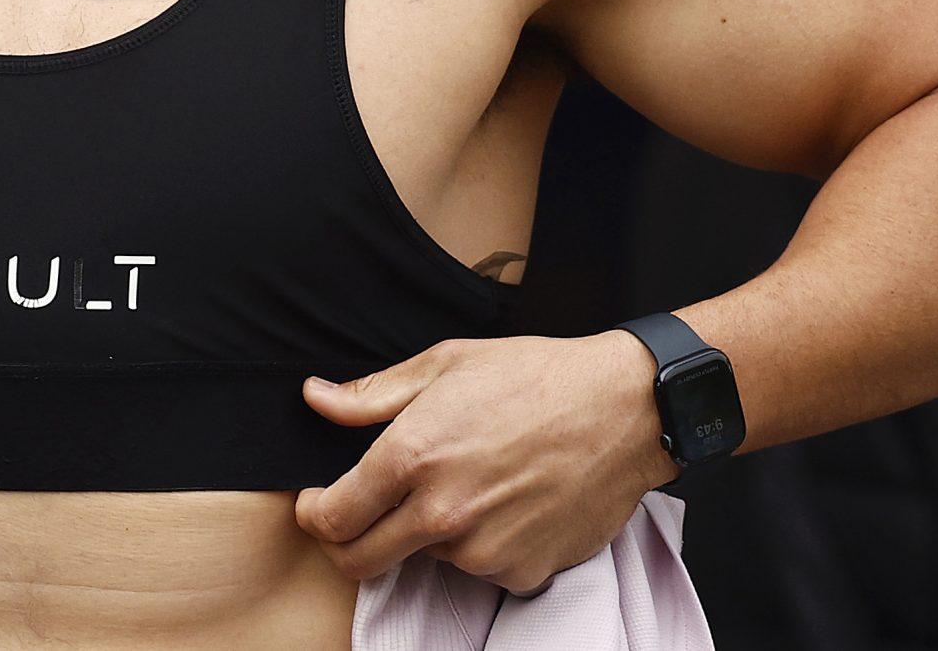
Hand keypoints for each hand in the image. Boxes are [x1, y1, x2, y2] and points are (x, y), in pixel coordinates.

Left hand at [293, 332, 674, 591]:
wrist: (623, 410)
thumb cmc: (535, 377)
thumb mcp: (446, 363)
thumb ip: (372, 394)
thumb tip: (315, 398)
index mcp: (412, 456)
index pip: (331, 517)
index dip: (314, 513)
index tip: (319, 503)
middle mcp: (443, 513)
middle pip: (359, 562)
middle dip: (346, 544)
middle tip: (362, 515)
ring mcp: (483, 550)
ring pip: (425, 559)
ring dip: (430, 533)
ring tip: (470, 482)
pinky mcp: (521, 573)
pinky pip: (479, 569)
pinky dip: (481, 544)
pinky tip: (506, 502)